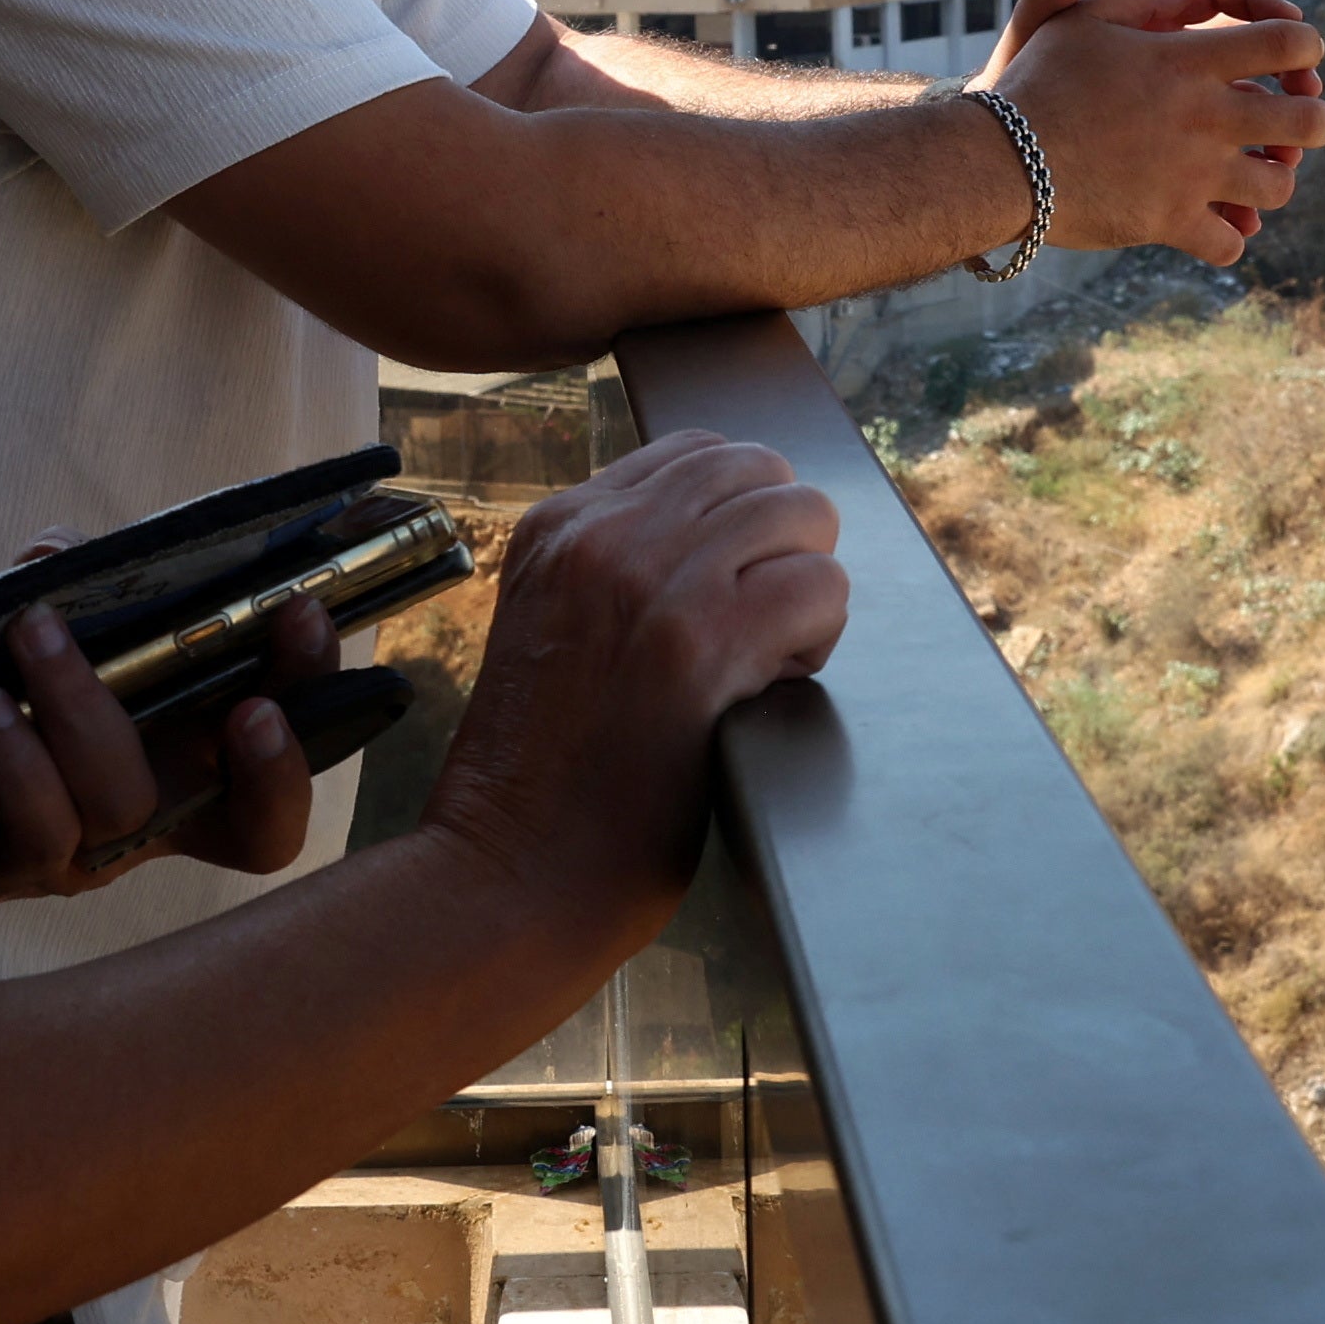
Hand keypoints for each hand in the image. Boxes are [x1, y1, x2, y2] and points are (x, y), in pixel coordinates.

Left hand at [0, 590, 320, 909]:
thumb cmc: (11, 693)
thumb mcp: (58, 626)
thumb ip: (76, 581)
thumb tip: (58, 554)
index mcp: (201, 753)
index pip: (297, 736)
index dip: (315, 687)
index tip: (300, 611)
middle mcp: (166, 815)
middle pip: (259, 829)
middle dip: (271, 766)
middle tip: (252, 707)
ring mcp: (98, 852)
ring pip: (125, 801)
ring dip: (86, 707)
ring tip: (35, 633)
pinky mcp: (22, 866)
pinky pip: (39, 827)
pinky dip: (18, 759)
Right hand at [418, 431, 848, 926]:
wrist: (505, 870)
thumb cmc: (537, 779)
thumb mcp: (550, 629)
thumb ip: (614, 571)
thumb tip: (728, 548)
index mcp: (559, 525)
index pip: (695, 453)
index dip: (738, 517)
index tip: (729, 587)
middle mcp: (604, 533)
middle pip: (757, 468)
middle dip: (783, 543)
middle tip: (760, 624)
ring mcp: (651, 579)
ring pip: (801, 513)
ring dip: (807, 586)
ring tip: (767, 657)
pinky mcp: (700, 642)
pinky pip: (819, 585)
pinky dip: (819, 638)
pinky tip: (772, 687)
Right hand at [977, 0, 1324, 261]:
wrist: (1000, 159)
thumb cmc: (1036, 83)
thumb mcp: (1080, 21)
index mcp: (1189, 62)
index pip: (1288, 43)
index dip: (1307, 47)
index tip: (1299, 57)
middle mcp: (1204, 117)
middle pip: (1308, 122)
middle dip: (1315, 121)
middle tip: (1301, 125)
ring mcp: (1193, 174)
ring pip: (1279, 186)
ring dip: (1273, 180)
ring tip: (1254, 177)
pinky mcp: (1171, 222)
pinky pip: (1229, 242)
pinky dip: (1228, 237)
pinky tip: (1213, 225)